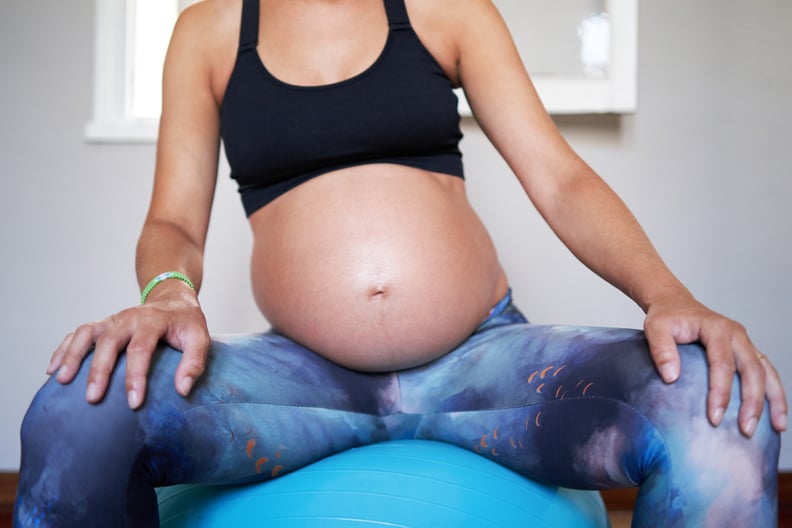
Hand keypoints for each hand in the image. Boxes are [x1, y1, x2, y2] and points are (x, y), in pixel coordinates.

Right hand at [47, 290, 209, 409]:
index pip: (141, 349)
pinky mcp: (103, 324)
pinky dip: (63, 349)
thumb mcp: (200, 338)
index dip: (136, 377)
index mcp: (153, 320)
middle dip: (99, 370)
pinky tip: (53, 370)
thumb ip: (194, 363)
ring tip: (62, 381)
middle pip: (109, 341)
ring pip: (87, 333)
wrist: (173, 299)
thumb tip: (182, 390)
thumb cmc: (186, 323)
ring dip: (72, 355)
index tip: (133, 403)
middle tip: (92, 398)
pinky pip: (78, 334)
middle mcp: (129, 318)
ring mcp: (113, 319)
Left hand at [643, 294, 786, 436]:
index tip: (715, 418)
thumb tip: (671, 378)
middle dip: (752, 402)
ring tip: (777, 427)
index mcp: (716, 328)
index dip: (720, 392)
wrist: (675, 304)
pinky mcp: (746, 351)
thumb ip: (661, 350)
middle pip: (752, 370)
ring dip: (774, 400)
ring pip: (767, 372)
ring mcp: (745, 343)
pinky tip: (775, 414)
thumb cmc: (666, 317)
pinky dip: (774, 392)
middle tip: (746, 429)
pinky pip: (766, 372)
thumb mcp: (655, 328)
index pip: (723, 363)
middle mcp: (737, 334)